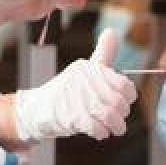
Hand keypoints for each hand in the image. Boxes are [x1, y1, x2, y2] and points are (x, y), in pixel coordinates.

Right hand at [14, 29, 136, 140]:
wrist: (37, 109)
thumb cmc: (66, 91)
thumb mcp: (84, 70)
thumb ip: (103, 55)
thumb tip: (112, 32)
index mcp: (89, 68)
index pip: (123, 84)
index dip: (128, 97)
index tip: (124, 102)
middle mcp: (84, 80)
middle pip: (118, 102)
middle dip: (122, 115)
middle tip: (118, 120)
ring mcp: (77, 98)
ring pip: (110, 115)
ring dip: (116, 126)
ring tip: (114, 129)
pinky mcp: (71, 116)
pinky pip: (96, 127)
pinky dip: (101, 132)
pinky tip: (100, 132)